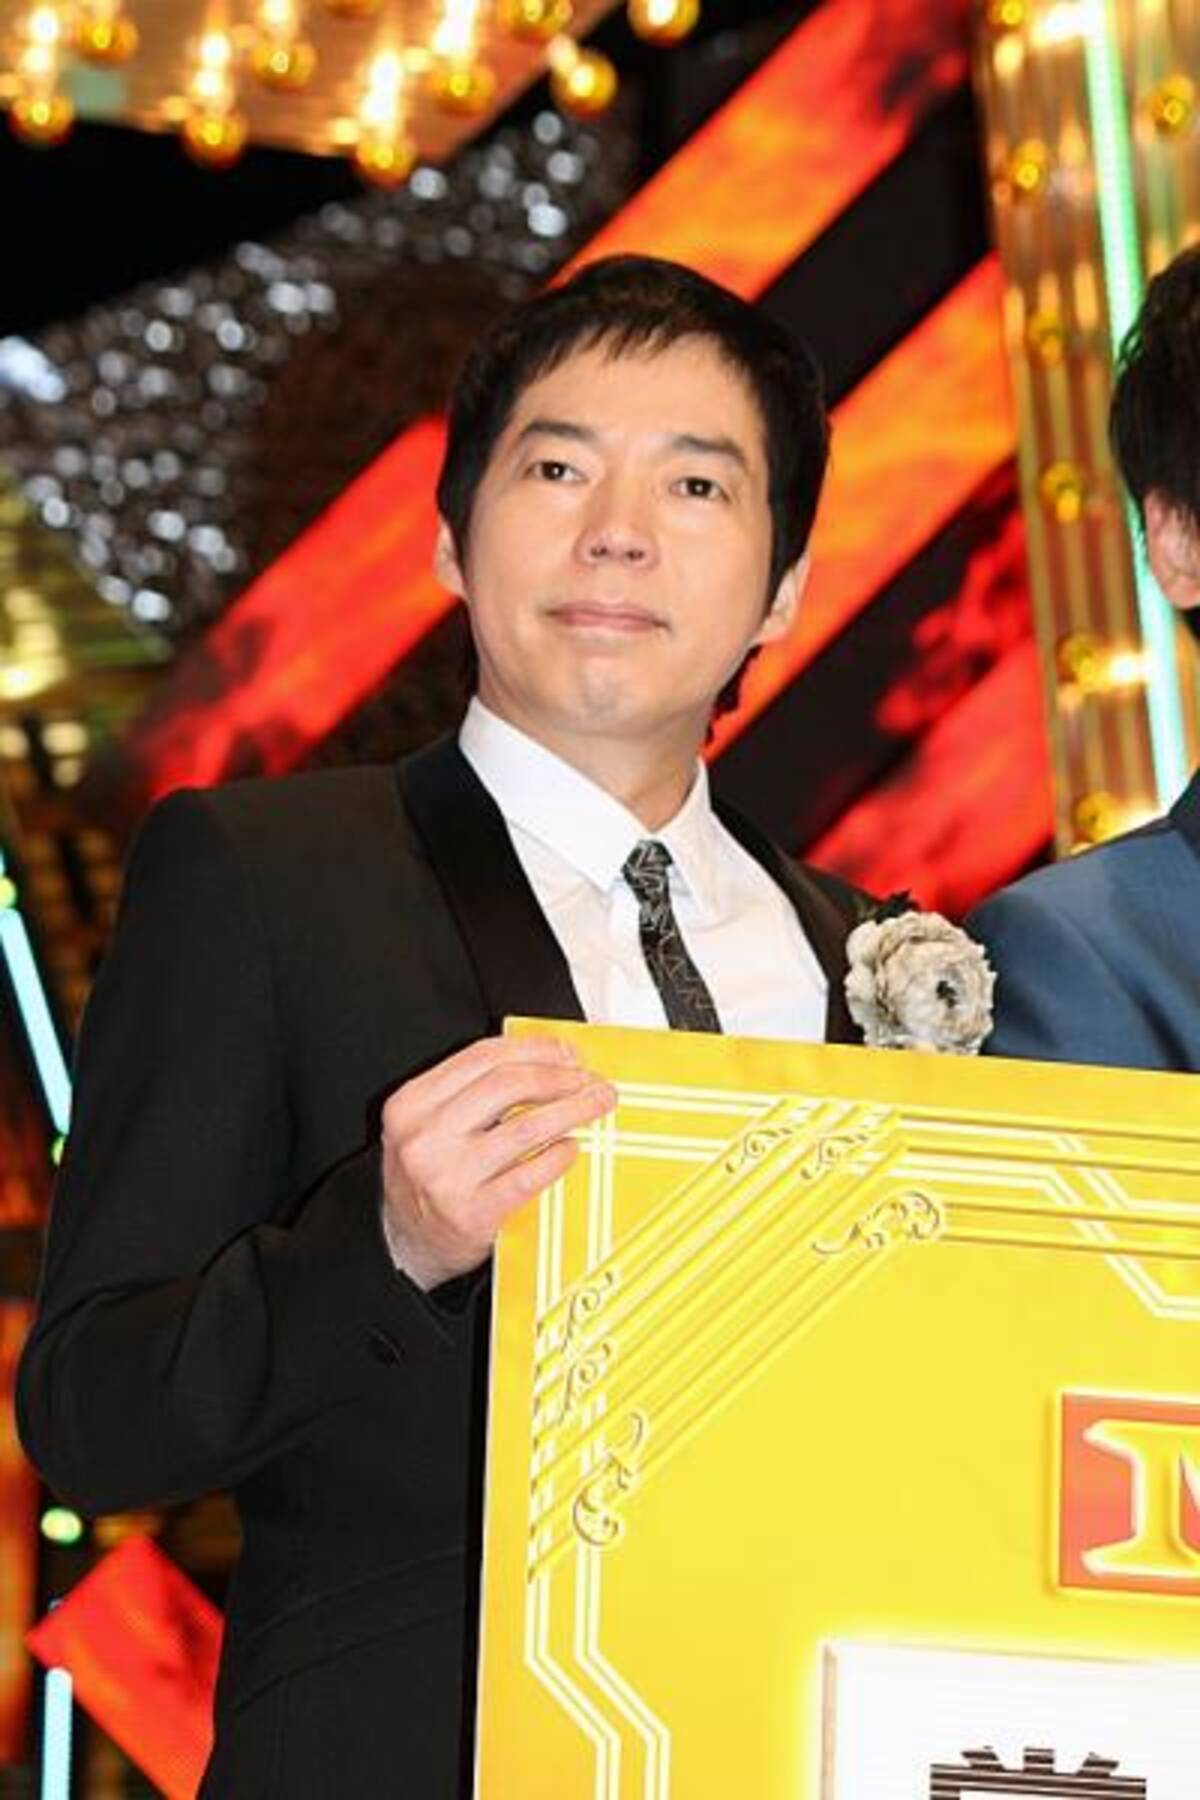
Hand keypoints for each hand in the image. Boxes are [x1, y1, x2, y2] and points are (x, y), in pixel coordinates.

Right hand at [380, 1035, 615, 1289]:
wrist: (403, 1245)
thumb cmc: (426, 1179)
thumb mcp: (427, 1124)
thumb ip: (470, 1092)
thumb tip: (546, 1062)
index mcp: (412, 1104)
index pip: (482, 1056)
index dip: (534, 1048)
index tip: (566, 1052)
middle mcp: (425, 1136)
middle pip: (507, 1084)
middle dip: (559, 1076)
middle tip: (589, 1080)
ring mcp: (448, 1176)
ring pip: (526, 1127)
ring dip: (572, 1110)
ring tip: (595, 1105)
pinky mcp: (474, 1212)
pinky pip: (530, 1175)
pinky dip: (558, 1156)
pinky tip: (571, 1148)